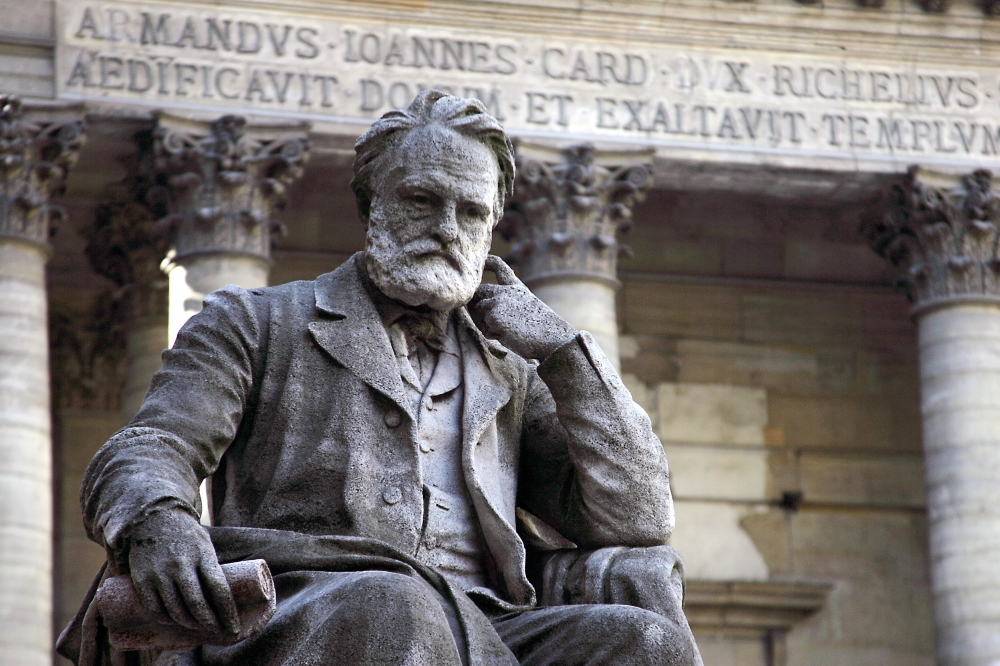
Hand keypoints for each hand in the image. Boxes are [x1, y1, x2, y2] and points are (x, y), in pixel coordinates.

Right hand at [127, 509, 239, 634]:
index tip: (234, 627)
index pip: (219, 589)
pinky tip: (173, 620)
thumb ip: (211, 570)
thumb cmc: (186, 536)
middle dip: (210, 622)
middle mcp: (181, 565)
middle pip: (198, 604)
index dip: (227, 612)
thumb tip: (223, 601)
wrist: (154, 518)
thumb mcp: (205, 546)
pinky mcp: (142, 579)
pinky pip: (154, 608)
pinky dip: (165, 619)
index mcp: (202, 556)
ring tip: (197, 625)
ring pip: (176, 610)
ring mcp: (160, 573)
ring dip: (188, 623)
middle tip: (217, 630)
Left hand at [469, 255, 576, 359]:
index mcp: (517, 288)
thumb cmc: (542, 331)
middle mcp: (506, 291)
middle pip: (480, 291)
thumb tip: (481, 309)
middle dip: (477, 305)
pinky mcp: (493, 316)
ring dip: (488, 324)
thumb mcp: (526, 310)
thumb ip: (506, 306)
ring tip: (509, 331)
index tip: (483, 259)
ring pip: (479, 313)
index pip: (500, 268)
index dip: (489, 262)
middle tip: (490, 320)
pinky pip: (484, 329)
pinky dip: (494, 336)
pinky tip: (510, 336)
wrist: (553, 339)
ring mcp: (498, 302)